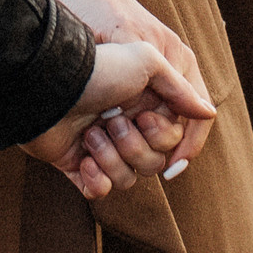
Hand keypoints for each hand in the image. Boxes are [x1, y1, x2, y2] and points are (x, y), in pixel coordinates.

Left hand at [22, 35, 216, 198]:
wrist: (45, 80)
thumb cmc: (97, 67)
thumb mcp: (146, 61)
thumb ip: (180, 88)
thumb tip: (208, 112)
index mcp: (145, 105)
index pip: (175, 139)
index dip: (169, 139)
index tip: (150, 125)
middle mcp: (125, 126)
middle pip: (154, 161)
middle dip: (135, 144)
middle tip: (111, 119)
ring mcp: (101, 146)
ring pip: (128, 178)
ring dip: (111, 158)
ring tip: (90, 133)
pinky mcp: (76, 163)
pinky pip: (99, 190)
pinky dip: (95, 182)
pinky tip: (85, 163)